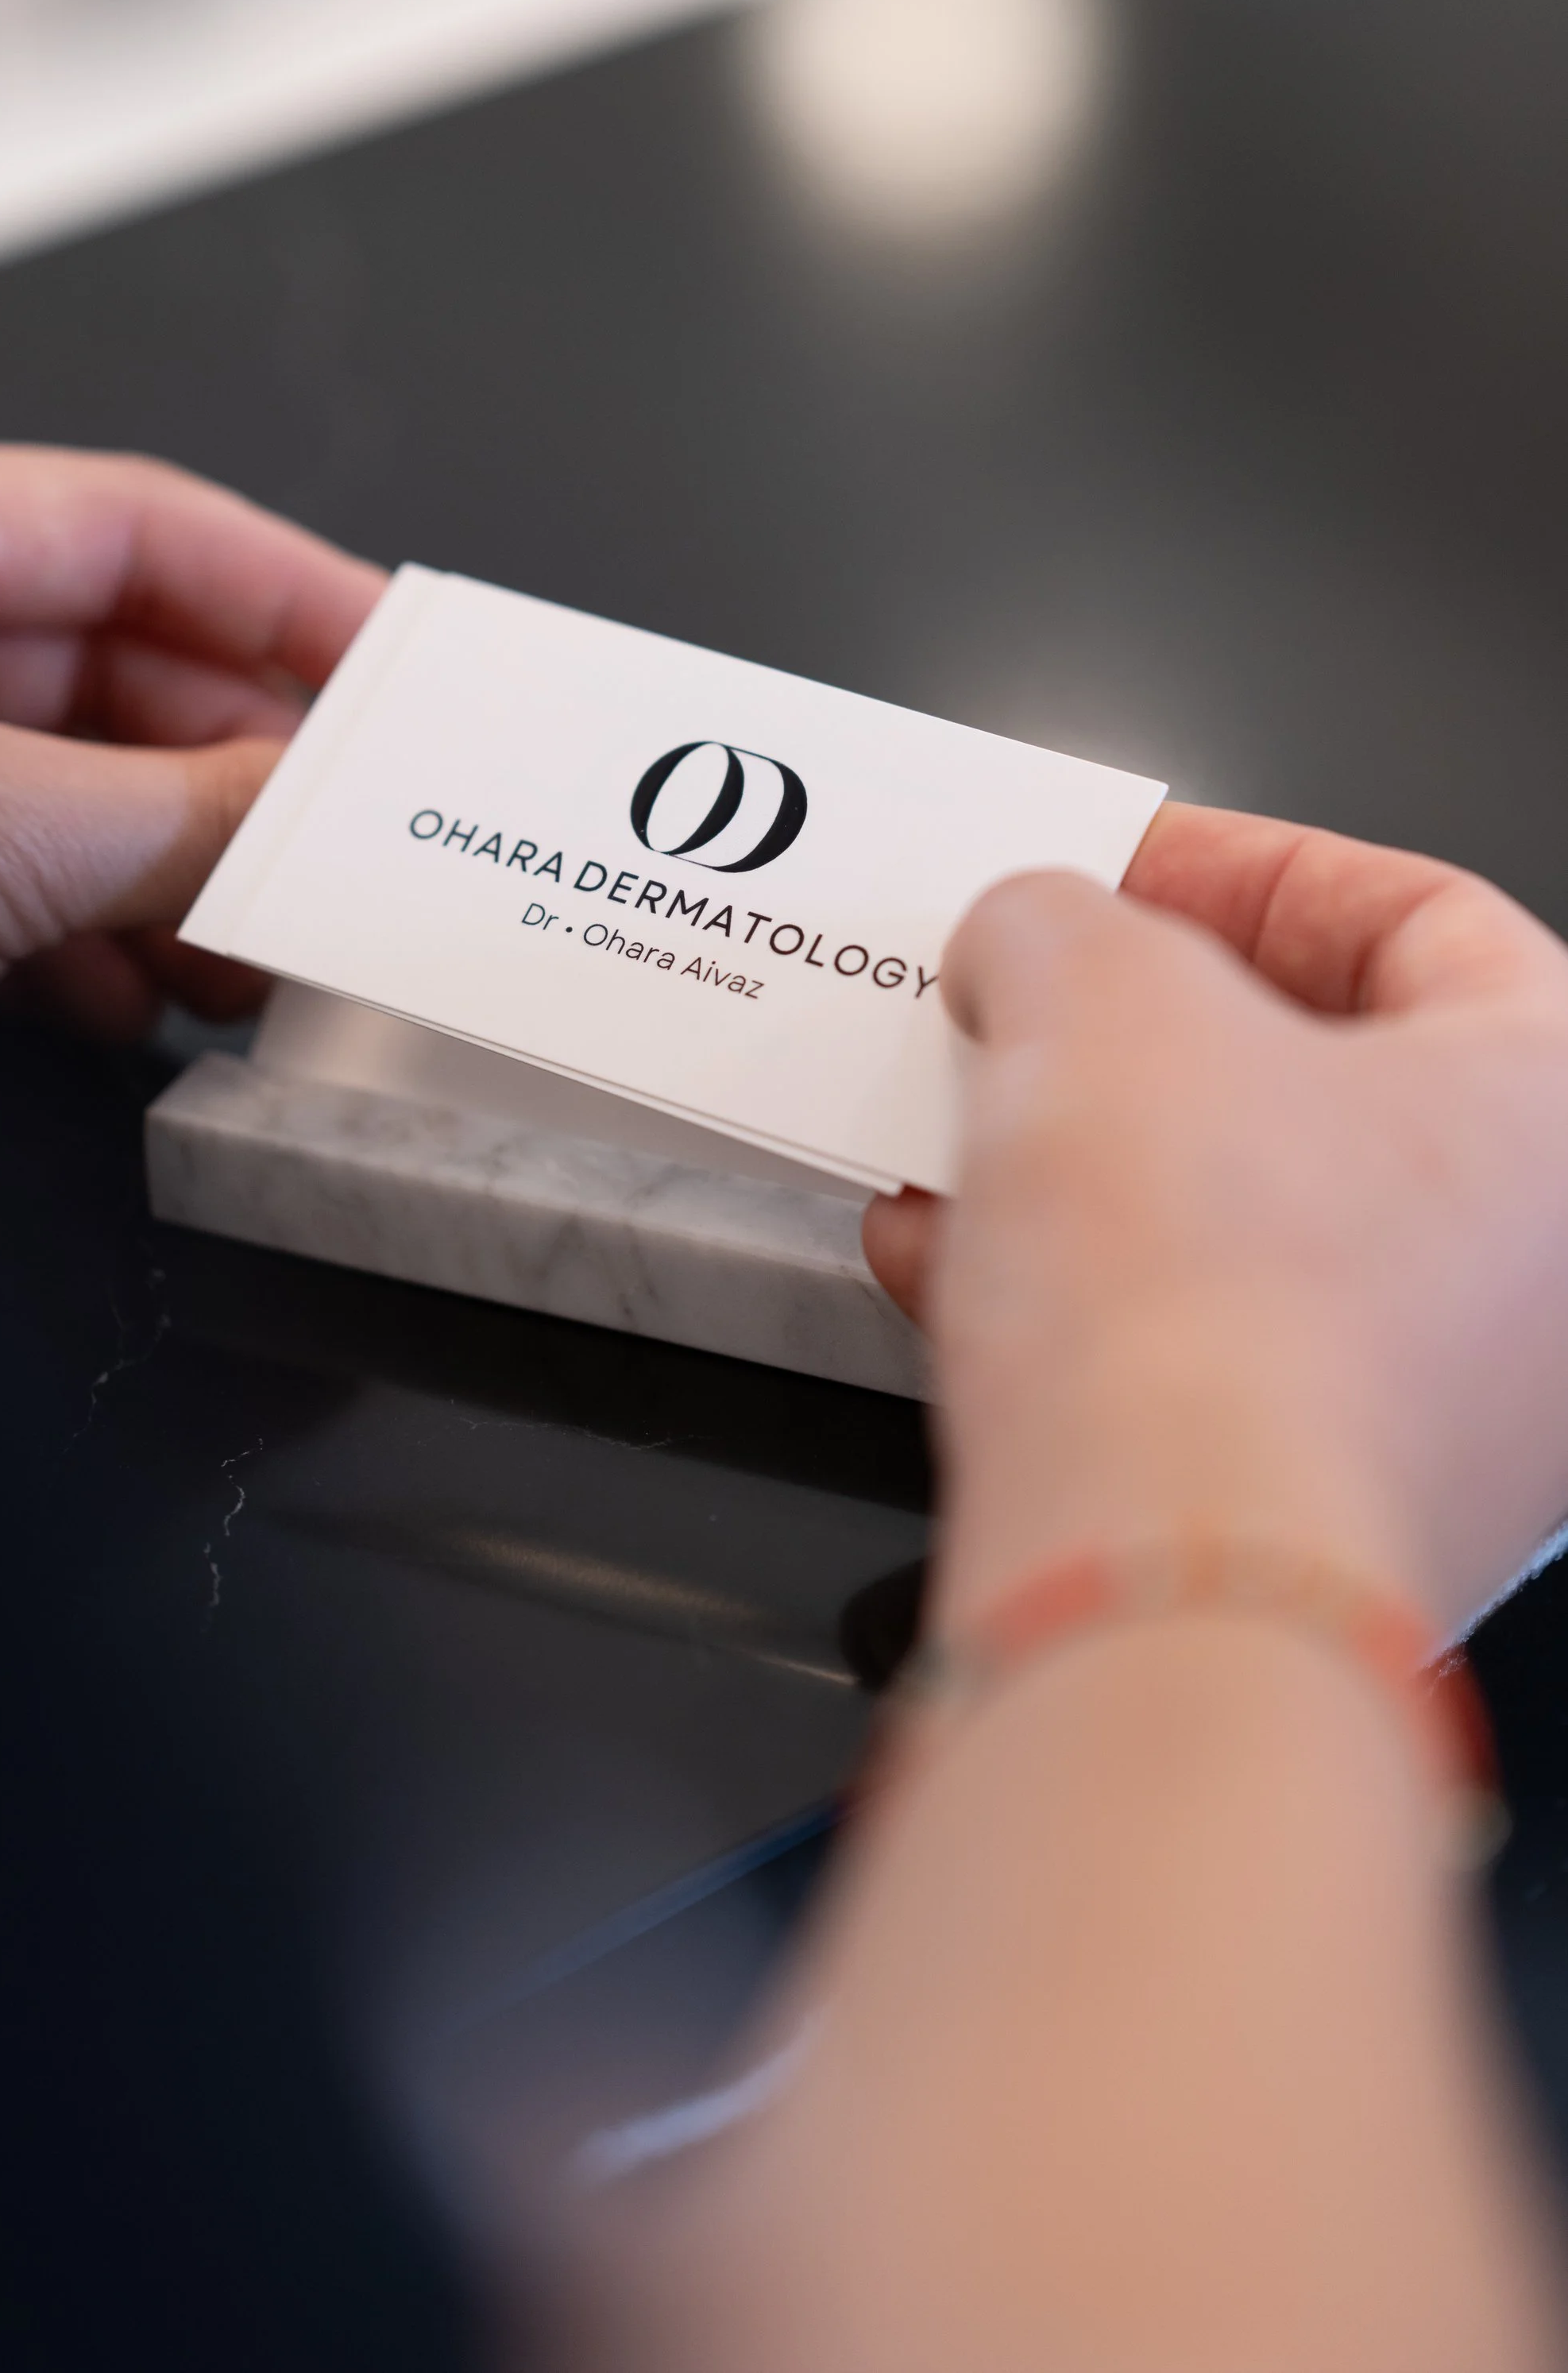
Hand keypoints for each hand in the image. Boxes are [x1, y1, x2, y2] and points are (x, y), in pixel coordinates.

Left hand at [0, 446, 382, 1092]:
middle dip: (233, 763)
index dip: (279, 588)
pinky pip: (2, 878)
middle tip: (346, 832)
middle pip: (107, 658)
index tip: (394, 660)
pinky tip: (143, 1002)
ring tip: (259, 942)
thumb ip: (176, 817)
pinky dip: (89, 940)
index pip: (122, 524)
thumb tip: (320, 808)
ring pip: (63, 783)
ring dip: (172, 869)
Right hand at [865, 806, 1567, 1635]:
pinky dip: (1077, 1302)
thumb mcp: (1094, 990)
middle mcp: (1551, 1279)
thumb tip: (1029, 937)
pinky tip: (948, 1266)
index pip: (1415, 915)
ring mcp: (1459, 1421)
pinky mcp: (1332, 1525)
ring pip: (1249, 1233)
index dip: (1239, 868)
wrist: (1164, 1588)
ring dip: (1084, 1168)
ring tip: (955, 1127)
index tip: (1112, 865)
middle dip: (1136, 1032)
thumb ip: (1059, 918)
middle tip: (1023, 995)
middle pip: (1322, 1085)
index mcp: (1566, 1108)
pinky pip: (1203, 1363)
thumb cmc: (1211, 1295)